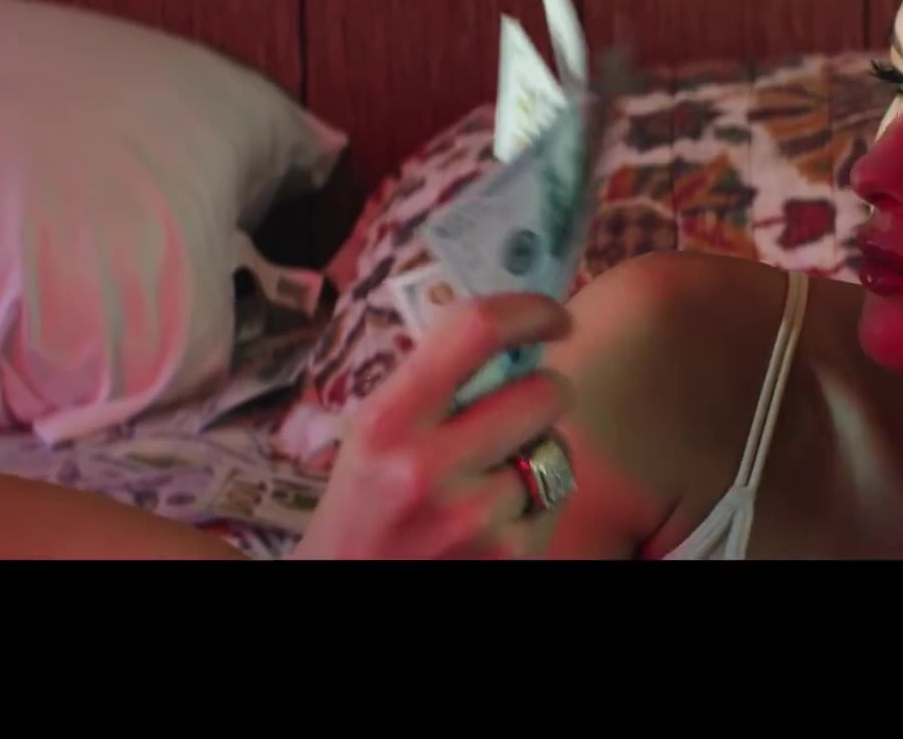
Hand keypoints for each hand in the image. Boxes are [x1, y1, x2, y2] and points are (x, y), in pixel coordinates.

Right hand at [291, 293, 575, 559]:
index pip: (475, 331)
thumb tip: (511, 334)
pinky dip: (538, 499)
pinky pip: (556, 497)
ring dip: (537, 449)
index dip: (529, 312)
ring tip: (493, 473)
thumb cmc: (364, 507)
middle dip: (546, 391)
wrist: (346, 589)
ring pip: (553, 447)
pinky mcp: (507, 556)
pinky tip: (497, 515)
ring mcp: (471, 517)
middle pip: (540, 393)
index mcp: (387, 420)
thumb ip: (431, 384)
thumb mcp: (373, 435)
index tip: (554, 317)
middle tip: (527, 403)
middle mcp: (426, 466)